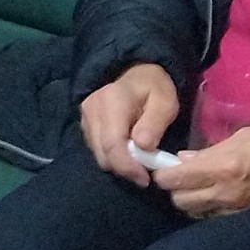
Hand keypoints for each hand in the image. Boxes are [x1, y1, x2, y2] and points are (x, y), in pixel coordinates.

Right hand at [78, 62, 180, 186]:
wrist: (133, 70)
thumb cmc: (153, 87)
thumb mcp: (165, 101)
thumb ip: (154, 123)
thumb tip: (143, 146)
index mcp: (113, 101)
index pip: (113, 144)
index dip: (128, 166)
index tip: (145, 178)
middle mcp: (92, 109)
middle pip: (102, 153)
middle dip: (124, 169)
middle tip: (144, 173)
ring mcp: (85, 116)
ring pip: (97, 154)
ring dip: (117, 163)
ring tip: (137, 161)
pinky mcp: (84, 123)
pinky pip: (95, 148)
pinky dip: (111, 156)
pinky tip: (126, 151)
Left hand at [156, 126, 249, 217]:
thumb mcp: (244, 136)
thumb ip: (211, 150)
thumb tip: (185, 159)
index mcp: (222, 167)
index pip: (172, 180)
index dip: (163, 173)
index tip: (165, 165)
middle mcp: (224, 193)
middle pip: (178, 201)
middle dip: (174, 189)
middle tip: (181, 176)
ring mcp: (235, 210)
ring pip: (195, 213)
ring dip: (191, 201)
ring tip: (198, 187)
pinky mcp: (246, 219)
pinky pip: (215, 218)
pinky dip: (209, 210)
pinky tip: (215, 197)